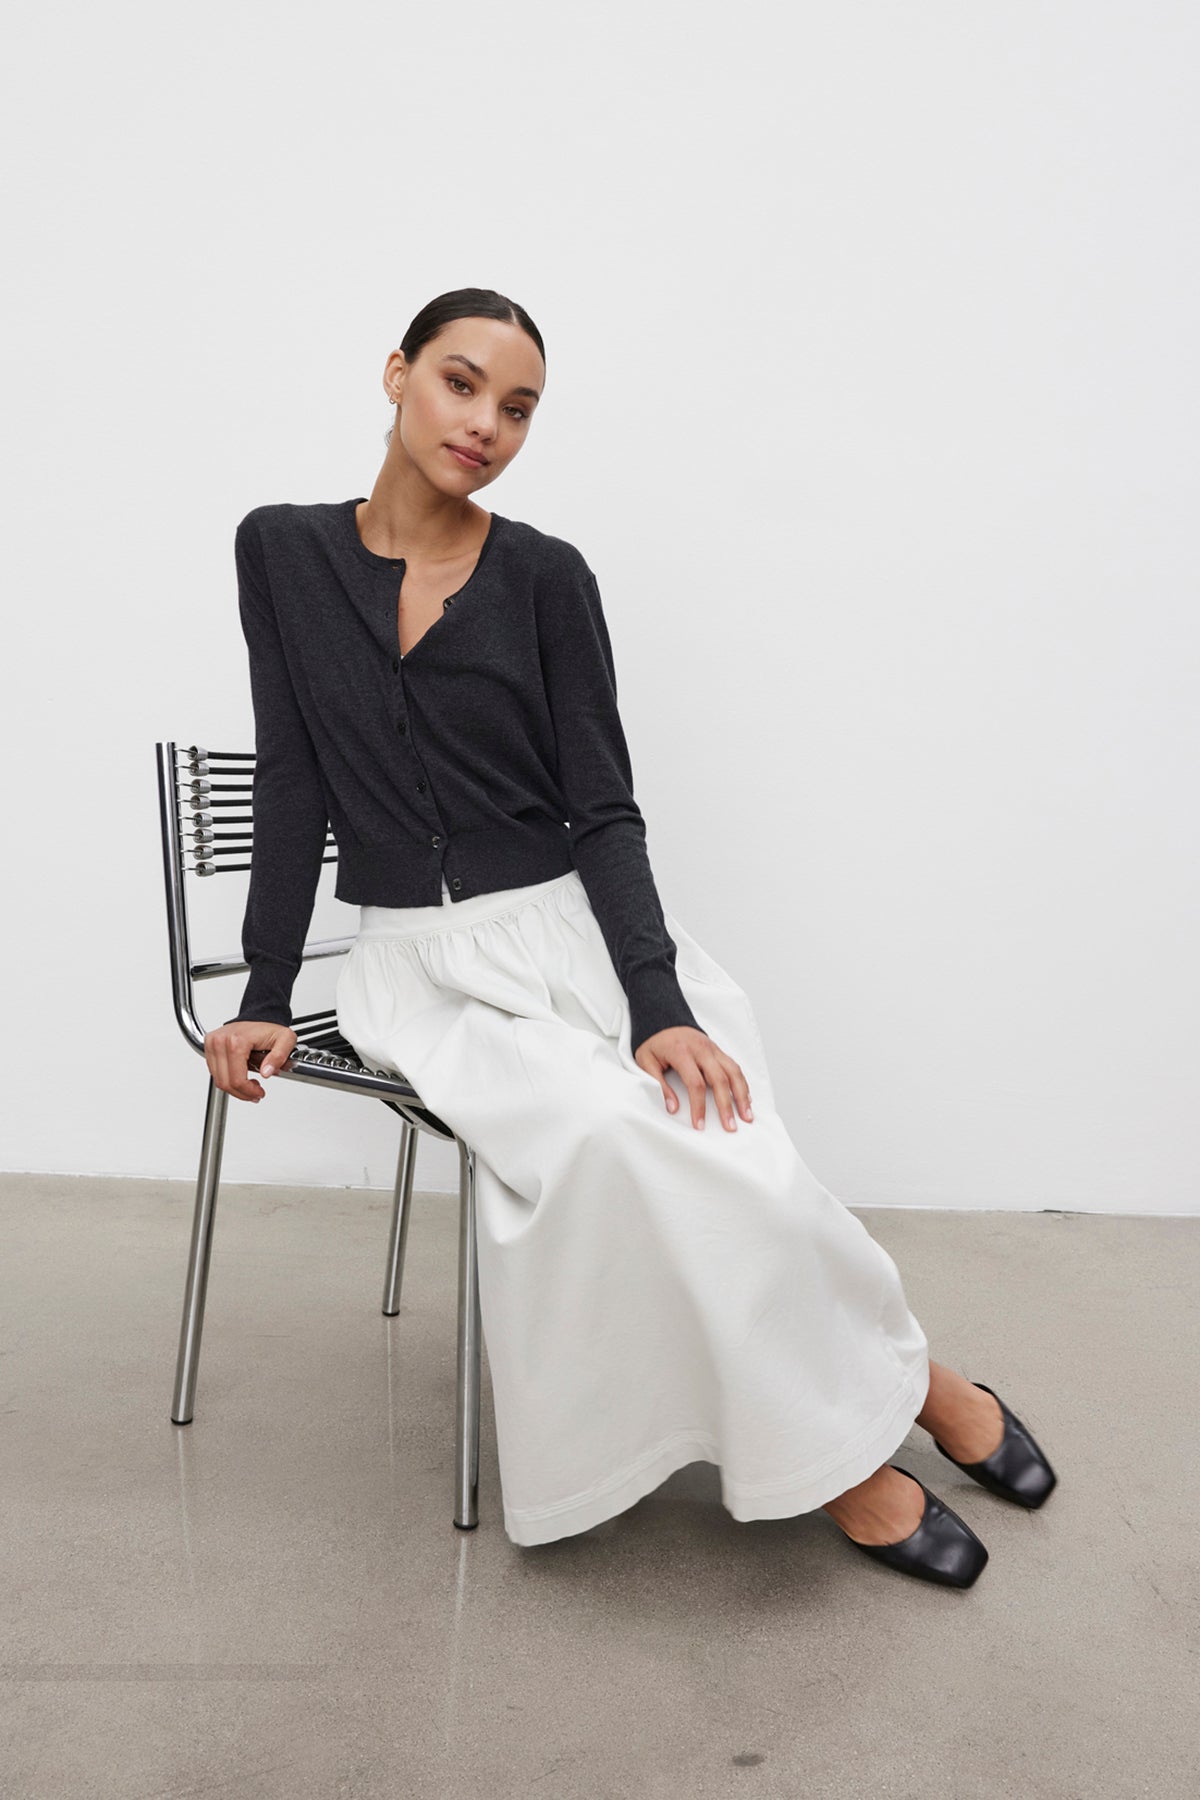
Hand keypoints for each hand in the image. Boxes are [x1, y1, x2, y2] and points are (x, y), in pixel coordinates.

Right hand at [205, 1020, 298, 1102]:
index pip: (237, 1079)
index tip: (259, 1093)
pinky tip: (239, 1076)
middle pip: (225, 1082)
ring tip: (249, 1084)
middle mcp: (220, 1041)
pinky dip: (226, 1079)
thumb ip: (279, 1057)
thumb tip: (266, 1072)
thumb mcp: (285, 1040)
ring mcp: (212, 1043)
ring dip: (234, 1087)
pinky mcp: (208, 1046)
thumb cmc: (270, 1029)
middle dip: (241, 1093)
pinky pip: (214, 1072)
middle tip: (255, 1093)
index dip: (248, 1091)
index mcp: (237, 1041)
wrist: (259, 1016)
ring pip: (218, 1079)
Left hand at [635, 1026, 753, 1131]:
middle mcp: (702, 1049)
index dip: (699, 1106)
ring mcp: (712, 1049)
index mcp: (682, 1052)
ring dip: (742, 1095)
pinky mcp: (718, 1050)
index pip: (696, 1083)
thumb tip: (672, 1108)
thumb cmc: (654, 1042)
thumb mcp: (646, 1062)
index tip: (699, 1124)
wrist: (662, 1018)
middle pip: (720, 1079)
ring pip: (733, 1072)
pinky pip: (734, 1067)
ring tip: (747, 1116)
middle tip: (730, 1126)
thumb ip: (659, 1085)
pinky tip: (746, 1099)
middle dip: (727, 1105)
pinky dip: (742, 1083)